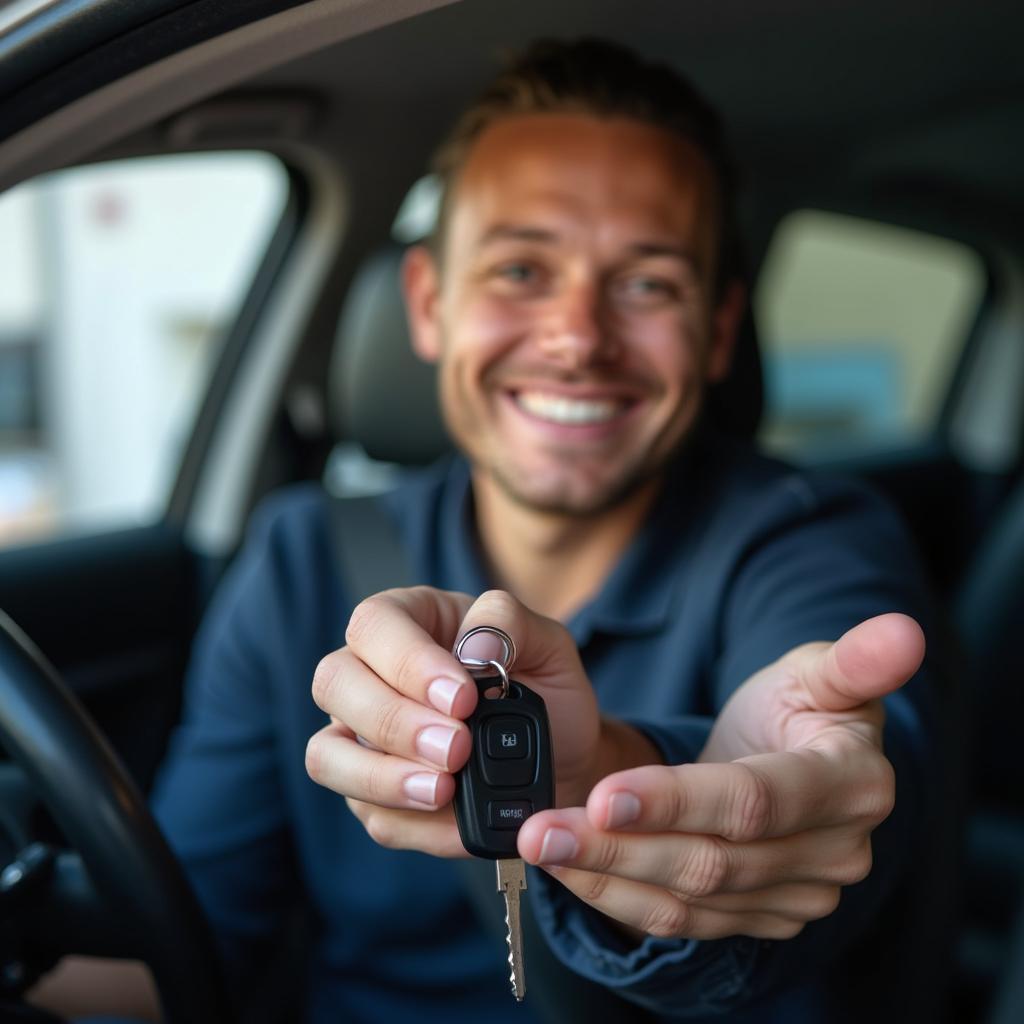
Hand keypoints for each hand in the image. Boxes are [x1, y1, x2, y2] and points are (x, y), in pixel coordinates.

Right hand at [305, 588, 643, 856]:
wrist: (563, 756)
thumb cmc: (545, 687)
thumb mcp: (547, 642)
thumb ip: (510, 624)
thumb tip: (475, 646)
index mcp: (408, 619)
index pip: (375, 623)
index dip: (408, 661)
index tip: (463, 699)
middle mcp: (369, 673)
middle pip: (334, 683)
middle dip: (394, 721)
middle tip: (457, 748)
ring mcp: (361, 737)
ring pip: (327, 755)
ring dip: (383, 777)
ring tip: (445, 791)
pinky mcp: (373, 796)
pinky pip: (370, 815)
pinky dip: (415, 825)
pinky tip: (459, 822)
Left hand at [516, 613, 924, 939]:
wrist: (793, 764)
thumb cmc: (798, 707)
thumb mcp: (818, 672)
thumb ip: (852, 660)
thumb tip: (904, 632)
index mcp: (848, 783)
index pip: (754, 801)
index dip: (680, 801)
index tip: (604, 794)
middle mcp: (832, 852)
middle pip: (713, 860)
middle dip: (619, 846)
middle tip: (539, 827)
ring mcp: (795, 895)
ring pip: (689, 899)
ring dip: (605, 875)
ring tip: (538, 843)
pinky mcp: (758, 918)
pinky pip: (681, 921)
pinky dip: (617, 898)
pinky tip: (567, 870)